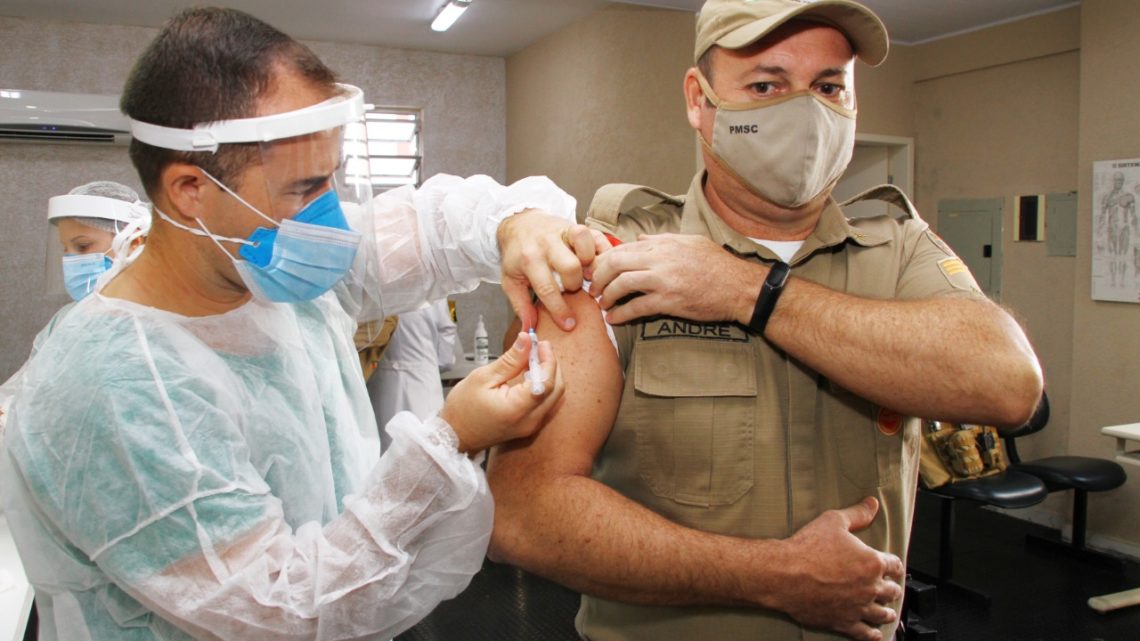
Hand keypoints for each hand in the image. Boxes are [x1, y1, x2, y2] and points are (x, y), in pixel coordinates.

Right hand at [440, 332, 563, 452]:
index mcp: (517, 409)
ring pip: (554, 397)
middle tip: (539, 348)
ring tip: (533, 359)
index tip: (541, 344)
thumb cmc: (463, 408)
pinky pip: (547, 404)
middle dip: (551, 365)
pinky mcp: (530, 426)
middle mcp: (529, 421)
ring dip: (549, 375)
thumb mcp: (483, 377)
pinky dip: (543, 387)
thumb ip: (510, 360)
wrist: (455, 436)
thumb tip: (527, 340)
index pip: (546, 382)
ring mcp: (531, 426)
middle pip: (556, 390)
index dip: (548, 360)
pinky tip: (530, 375)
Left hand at [497, 211, 608, 330]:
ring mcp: (562, 231)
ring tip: (586, 274)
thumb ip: (521, 305)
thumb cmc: (517, 256)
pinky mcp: (576, 226)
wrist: (518, 224)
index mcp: (529, 259)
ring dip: (590, 263)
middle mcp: (546, 243)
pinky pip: (595, 235)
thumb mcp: (510, 281)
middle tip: (572, 289)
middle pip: (570, 266)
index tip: (569, 324)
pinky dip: (602, 250)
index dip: (560, 310)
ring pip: (584, 243)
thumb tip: (529, 328)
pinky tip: (597, 264)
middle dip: (575, 284)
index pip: (547, 288)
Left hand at [587, 233, 763, 324]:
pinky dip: (620, 314)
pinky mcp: (669, 301)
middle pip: (615, 263)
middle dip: (599, 277)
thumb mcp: (690, 242)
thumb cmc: (717, 265)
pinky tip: (613, 319)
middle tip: (594, 288)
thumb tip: (640, 238)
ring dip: (606, 296)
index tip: (596, 270)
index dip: (604, 260)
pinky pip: (636, 308)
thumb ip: (662, 240)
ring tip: (602, 304)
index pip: (623, 247)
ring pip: (621, 284)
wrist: (738, 287)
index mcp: (663, 243)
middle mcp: (660, 258)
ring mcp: (663, 280)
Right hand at [766, 497, 904, 640]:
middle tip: (890, 589)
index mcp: (872, 562)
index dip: (895, 566)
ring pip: (881, 613)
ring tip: (887, 612)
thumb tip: (873, 504)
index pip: (894, 565)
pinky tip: (875, 634)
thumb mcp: (833, 521)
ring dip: (886, 612)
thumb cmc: (807, 547)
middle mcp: (870, 587)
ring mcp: (858, 607)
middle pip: (891, 591)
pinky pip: (865, 633)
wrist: (785, 574)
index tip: (894, 568)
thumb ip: (857, 514)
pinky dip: (872, 634)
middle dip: (891, 589)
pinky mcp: (844, 622)